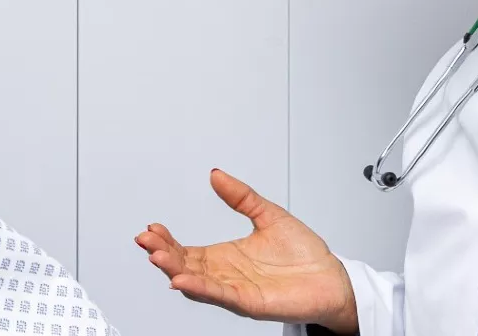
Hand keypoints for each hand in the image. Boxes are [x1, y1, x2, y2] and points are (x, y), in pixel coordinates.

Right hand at [135, 169, 358, 332]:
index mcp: (226, 256)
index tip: (152, 228)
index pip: (187, 250)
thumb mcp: (268, 214)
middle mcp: (227, 275)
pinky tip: (182, 280)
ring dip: (174, 270)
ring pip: (197, 282)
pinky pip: (220, 295)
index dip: (168, 241)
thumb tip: (217, 176)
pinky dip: (199, 288)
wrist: (332, 278)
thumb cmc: (304, 255)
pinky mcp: (250, 302)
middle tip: (145, 240)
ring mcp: (236, 290)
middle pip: (185, 266)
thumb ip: (241, 196)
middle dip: (162, 254)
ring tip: (156, 257)